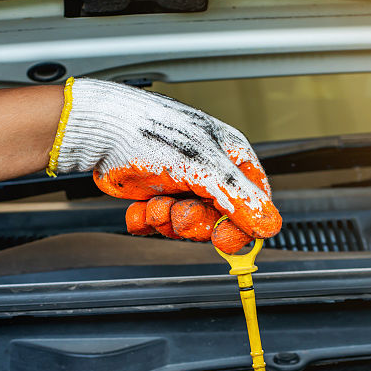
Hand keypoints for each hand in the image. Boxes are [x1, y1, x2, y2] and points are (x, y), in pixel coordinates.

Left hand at [50, 78, 280, 250]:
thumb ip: (238, 198)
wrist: (100, 132)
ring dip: (169, 221)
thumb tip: (269, 223)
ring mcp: (182, 187)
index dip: (240, 226)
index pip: (253, 204)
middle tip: (180, 212)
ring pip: (188, 227)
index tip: (223, 238)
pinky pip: (161, 226)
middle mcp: (209, 174)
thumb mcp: (202, 166)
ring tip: (156, 203)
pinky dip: (148, 221)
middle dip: (195, 223)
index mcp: (230, 159)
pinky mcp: (157, 198)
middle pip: (219, 221)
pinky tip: (141, 207)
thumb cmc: (148, 132)